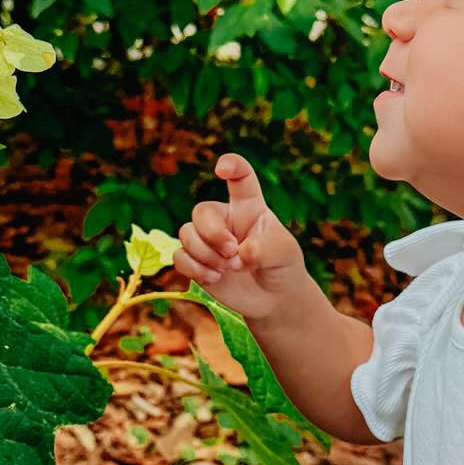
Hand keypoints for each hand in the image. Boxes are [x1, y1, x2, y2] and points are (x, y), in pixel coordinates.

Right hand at [173, 151, 306, 322]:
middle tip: (232, 252)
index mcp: (249, 207)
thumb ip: (265, 249)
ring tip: (228, 269)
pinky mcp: (196, 262)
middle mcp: (224, 219)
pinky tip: (215, 278)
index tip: (222, 169)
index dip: (231, 165)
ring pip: (186, 234)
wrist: (274, 299)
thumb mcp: (285, 253)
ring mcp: (207, 241)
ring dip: (205, 254)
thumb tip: (238, 255)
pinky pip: (178, 256)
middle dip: (213, 234)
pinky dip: (195, 269)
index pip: (240, 177)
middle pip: (202, 211)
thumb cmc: (282, 266)